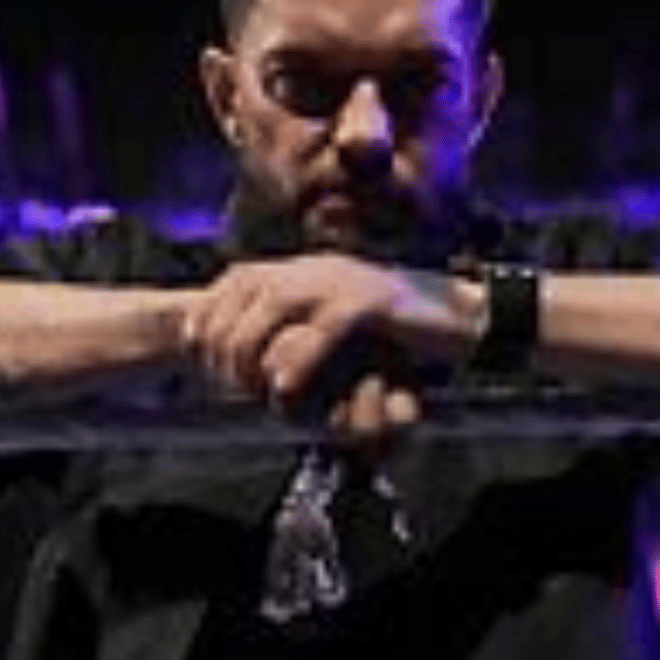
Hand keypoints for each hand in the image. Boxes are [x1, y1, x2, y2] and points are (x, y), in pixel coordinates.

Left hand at [180, 252, 481, 444]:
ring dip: (250, 353)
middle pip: (241, 296)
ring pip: (271, 308)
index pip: (230, 282)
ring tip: (250, 392)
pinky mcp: (369, 303)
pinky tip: (285, 392)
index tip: (197, 360)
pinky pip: (319, 331)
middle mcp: (314, 267)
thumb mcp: (336, 321)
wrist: (461, 316)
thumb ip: (295, 326)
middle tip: (225, 389)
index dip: (204, 320)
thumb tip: (254, 354)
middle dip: (222, 345)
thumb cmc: (397, 330)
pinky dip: (296, 363)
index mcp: (301, 267)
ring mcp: (341, 280)